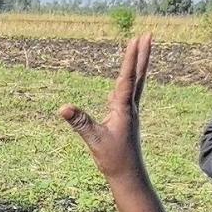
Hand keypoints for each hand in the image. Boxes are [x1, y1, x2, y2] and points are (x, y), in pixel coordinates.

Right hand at [59, 35, 151, 179]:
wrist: (129, 176)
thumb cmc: (114, 159)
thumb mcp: (95, 140)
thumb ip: (81, 123)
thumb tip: (63, 108)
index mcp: (124, 109)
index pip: (127, 79)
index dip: (131, 59)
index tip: (136, 40)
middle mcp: (130, 108)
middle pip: (137, 76)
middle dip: (142, 55)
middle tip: (148, 35)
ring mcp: (130, 113)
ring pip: (135, 83)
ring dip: (138, 65)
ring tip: (141, 50)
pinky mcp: (126, 119)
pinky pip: (129, 94)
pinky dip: (129, 82)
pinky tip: (125, 81)